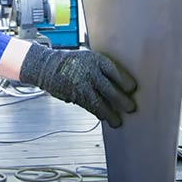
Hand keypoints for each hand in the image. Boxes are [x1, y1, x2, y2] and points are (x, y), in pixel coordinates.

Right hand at [20, 45, 137, 126]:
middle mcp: (89, 72)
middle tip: (130, 108)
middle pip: (110, 89)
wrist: (48, 66)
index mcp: (96, 60)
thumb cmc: (74, 63)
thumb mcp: (90, 59)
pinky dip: (97, 113)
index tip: (132, 89)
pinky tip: (103, 117)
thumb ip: (103, 71)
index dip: (125, 81)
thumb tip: (122, 86)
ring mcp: (81, 85)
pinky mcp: (74, 96)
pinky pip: (88, 106)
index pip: (114, 71)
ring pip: (99, 102)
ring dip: (110, 113)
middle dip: (121, 101)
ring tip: (117, 121)